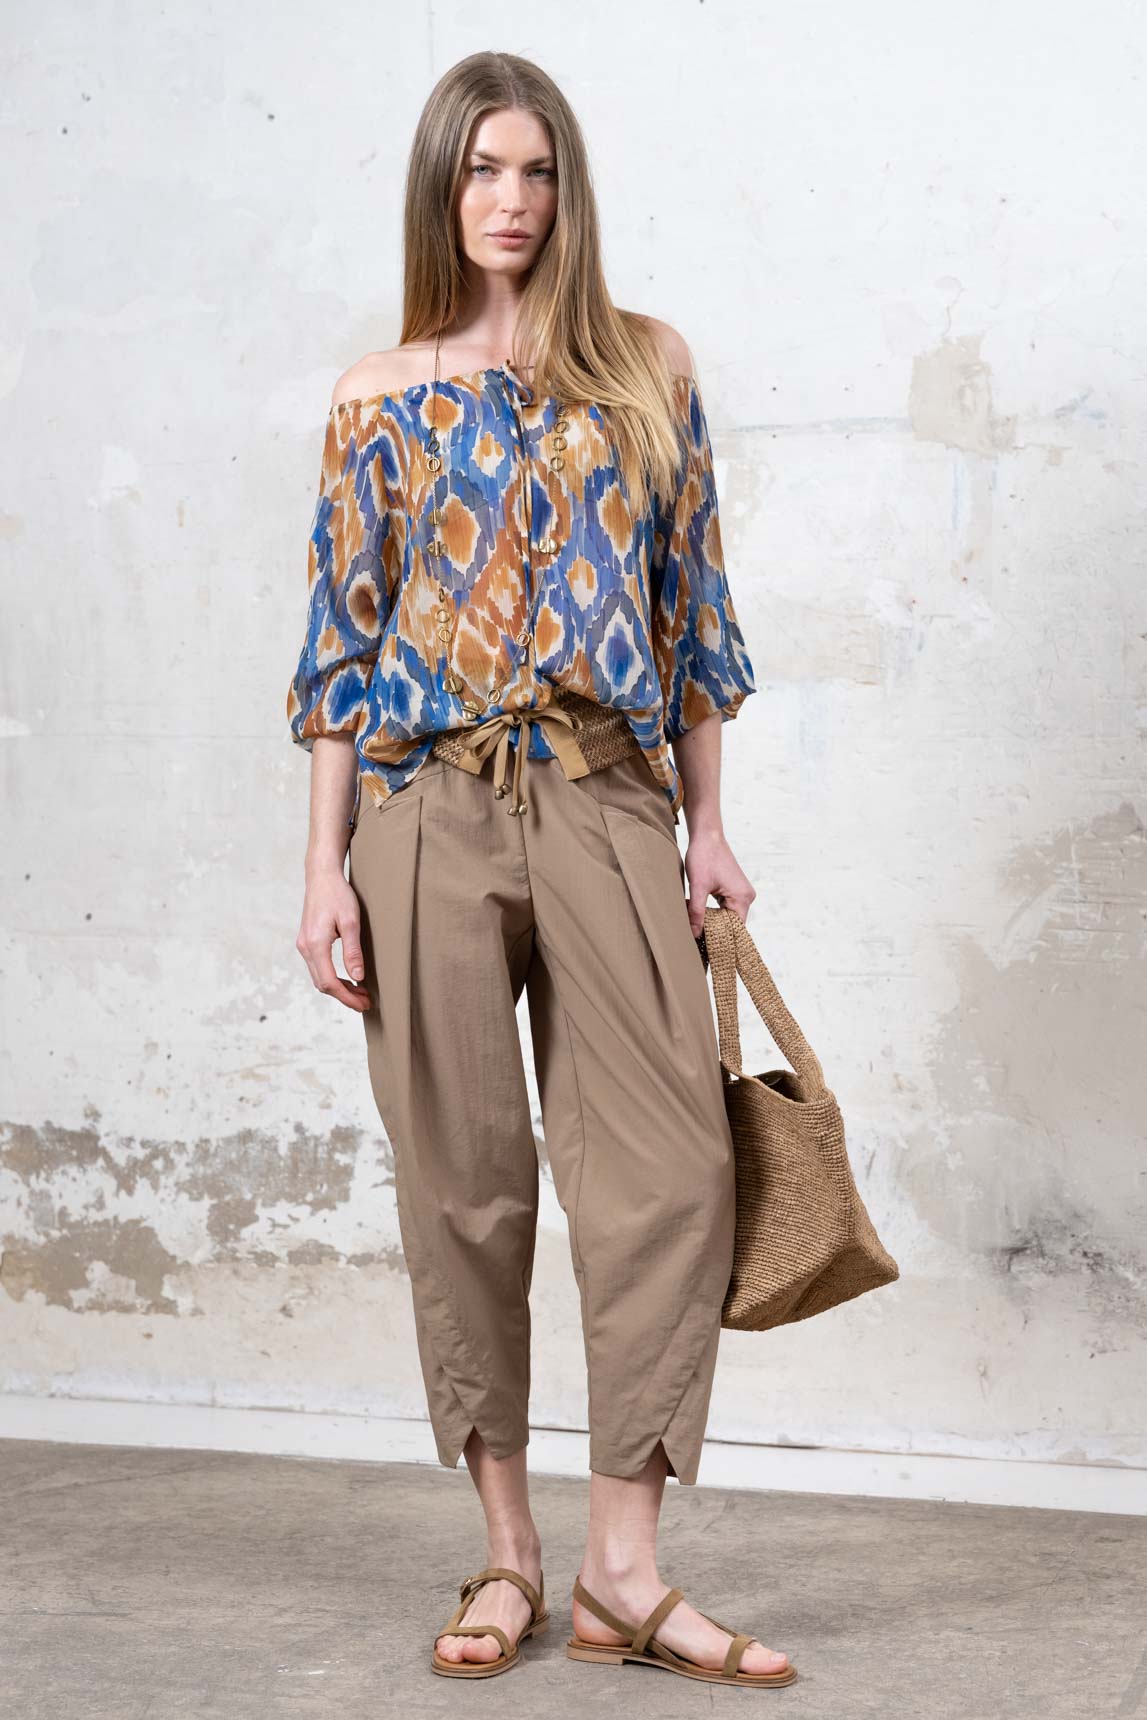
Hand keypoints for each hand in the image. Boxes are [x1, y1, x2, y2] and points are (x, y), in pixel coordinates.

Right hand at [296, 869, 371, 1011]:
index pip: (330, 982)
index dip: (347, 997)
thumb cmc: (338, 894)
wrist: (321, 876)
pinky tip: (348, 978)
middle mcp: (305, 947)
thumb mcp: (351, 921)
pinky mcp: (307, 941)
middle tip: (366, 1002)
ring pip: (319, 977)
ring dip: (339, 988)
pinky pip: (318, 967)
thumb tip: (358, 978)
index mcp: (315, 944)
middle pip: (322, 984)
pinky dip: (333, 977)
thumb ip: (353, 951)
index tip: (364, 1003)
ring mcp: (304, 945)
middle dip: (344, 997)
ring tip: (360, 992)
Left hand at [682, 826, 755, 937]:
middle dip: (714, 930)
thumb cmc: (704, 856)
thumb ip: (696, 912)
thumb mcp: (698, 886)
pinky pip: (725, 908)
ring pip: (727, 916)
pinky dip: (713, 912)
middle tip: (696, 939)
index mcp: (742, 898)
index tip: (706, 948)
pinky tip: (699, 914)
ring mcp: (741, 892)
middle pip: (732, 924)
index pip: (735, 930)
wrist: (707, 835)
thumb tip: (695, 935)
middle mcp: (746, 896)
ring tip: (696, 928)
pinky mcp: (733, 889)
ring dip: (712, 921)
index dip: (721, 939)